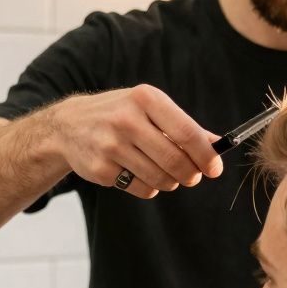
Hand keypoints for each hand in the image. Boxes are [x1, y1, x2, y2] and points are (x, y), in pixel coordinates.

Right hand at [41, 84, 222, 198]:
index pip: (185, 132)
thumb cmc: (119, 114)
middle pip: (174, 160)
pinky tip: (141, 174)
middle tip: (192, 177)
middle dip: (190, 174)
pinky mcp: (101, 169)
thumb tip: (217, 145)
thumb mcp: (148, 107)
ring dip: (170, 182)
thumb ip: (182, 125)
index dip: (205, 155)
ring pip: (159, 179)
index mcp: (145, 99)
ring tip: (166, 175)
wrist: (69, 126)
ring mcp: (111, 145)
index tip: (215, 169)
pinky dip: (149, 187)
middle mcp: (126, 120)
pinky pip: (141, 188)